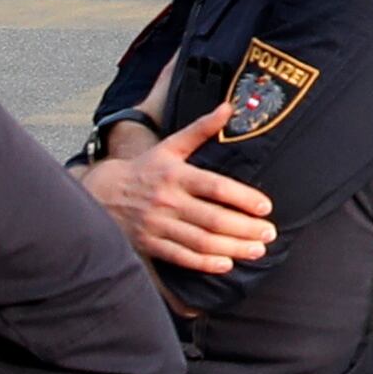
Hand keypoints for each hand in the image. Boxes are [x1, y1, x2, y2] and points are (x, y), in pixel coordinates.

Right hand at [75, 97, 272, 275]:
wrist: (103, 194)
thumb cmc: (146, 169)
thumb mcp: (171, 146)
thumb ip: (201, 129)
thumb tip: (228, 108)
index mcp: (175, 174)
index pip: (214, 187)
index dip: (242, 198)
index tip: (266, 207)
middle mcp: (167, 200)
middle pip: (212, 218)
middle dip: (245, 228)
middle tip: (269, 233)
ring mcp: (158, 224)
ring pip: (201, 241)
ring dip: (233, 248)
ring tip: (257, 250)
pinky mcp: (151, 244)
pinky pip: (181, 257)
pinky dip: (205, 263)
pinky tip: (226, 264)